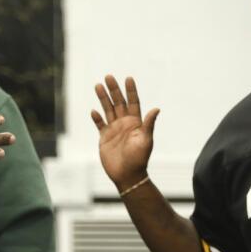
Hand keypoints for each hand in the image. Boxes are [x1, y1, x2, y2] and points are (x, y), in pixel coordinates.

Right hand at [92, 75, 161, 190]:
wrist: (128, 175)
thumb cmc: (139, 159)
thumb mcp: (146, 140)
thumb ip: (149, 124)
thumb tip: (156, 109)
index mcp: (136, 122)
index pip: (133, 102)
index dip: (131, 91)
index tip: (128, 78)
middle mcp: (124, 123)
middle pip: (118, 102)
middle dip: (114, 89)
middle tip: (108, 76)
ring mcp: (114, 130)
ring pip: (108, 110)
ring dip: (103, 98)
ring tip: (98, 85)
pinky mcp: (105, 138)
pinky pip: (99, 125)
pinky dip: (96, 118)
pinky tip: (94, 111)